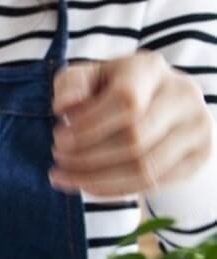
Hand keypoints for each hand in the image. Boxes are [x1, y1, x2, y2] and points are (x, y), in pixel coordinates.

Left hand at [50, 52, 213, 196]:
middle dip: (88, 156)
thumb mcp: (86, 78)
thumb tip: (65, 106)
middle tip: (59, 159)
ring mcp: (197, 126)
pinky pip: (155, 183)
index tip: (59, 138)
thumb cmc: (112, 88)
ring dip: (97, 178)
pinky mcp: (200, 154)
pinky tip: (89, 185)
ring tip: (65, 176)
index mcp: (150, 68)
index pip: (126, 99)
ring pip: (145, 167)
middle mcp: (182, 95)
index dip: (89, 125)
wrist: (156, 101)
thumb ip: (71, 86)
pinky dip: (115, 189)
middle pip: (135, 138)